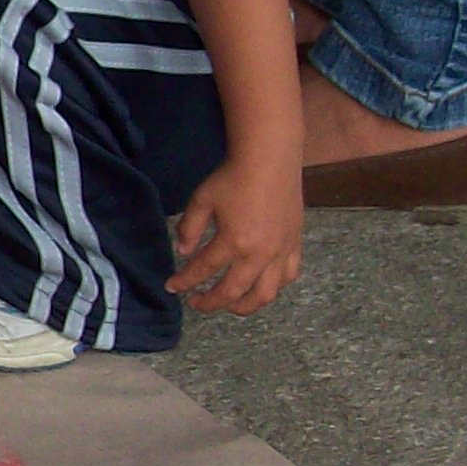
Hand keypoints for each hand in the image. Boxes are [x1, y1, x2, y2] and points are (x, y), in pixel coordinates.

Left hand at [167, 154, 302, 315]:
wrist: (270, 159)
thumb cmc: (233, 176)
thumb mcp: (202, 200)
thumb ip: (189, 228)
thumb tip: (182, 252)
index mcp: (234, 241)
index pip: (203, 270)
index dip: (184, 282)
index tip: (172, 287)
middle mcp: (259, 253)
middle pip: (232, 291)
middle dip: (210, 302)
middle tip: (195, 303)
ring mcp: (280, 251)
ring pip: (265, 294)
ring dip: (245, 306)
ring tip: (229, 305)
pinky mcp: (294, 244)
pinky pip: (288, 276)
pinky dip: (274, 287)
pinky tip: (261, 285)